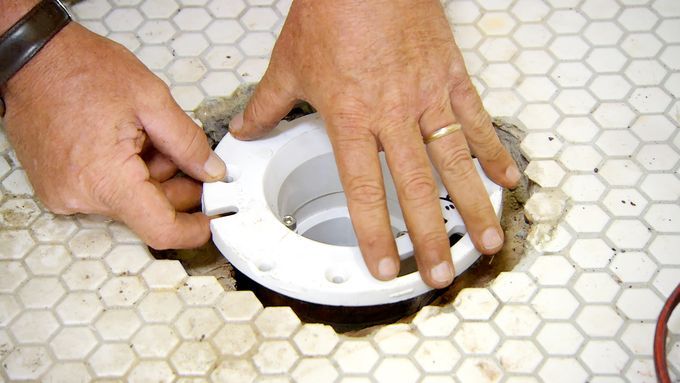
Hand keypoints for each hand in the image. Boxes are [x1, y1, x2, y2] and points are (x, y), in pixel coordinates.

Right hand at [1, 23, 225, 248]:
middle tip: (189, 157)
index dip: (192, 230)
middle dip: (176, 187)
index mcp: (106, 179)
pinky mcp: (57, 186)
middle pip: (147, 212)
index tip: (210, 220)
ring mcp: (64, 193)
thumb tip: (210, 170)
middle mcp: (80, 195)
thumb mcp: (152, 99)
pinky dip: (126, 173)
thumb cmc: (79, 68)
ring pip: (129, 200)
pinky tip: (127, 141)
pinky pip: (105, 191)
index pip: (160, 230)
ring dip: (151, 175)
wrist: (30, 56)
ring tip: (148, 135)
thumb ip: (188, 142)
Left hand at [229, 0, 519, 287]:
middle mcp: (393, 114)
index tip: (386, 266)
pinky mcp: (450, 76)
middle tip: (440, 273)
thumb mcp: (288, 63)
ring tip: (485, 241)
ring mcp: (427, 97)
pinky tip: (506, 177)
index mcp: (351, 117)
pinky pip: (475, 120)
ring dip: (472, 206)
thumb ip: (267, 105)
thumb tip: (248, 129)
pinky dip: (492, 151)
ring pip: (454, 163)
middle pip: (416, 189)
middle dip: (430, 238)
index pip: (365, 190)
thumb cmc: (332, 9)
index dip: (375, 234)